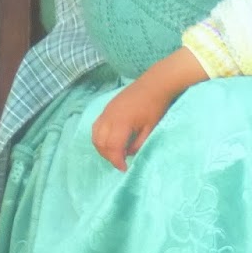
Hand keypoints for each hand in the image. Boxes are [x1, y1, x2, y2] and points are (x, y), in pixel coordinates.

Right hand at [91, 47, 208, 170]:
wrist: (155, 83)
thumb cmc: (156, 106)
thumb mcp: (150, 129)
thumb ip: (138, 144)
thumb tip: (128, 154)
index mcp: (121, 123)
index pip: (112, 148)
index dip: (116, 161)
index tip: (124, 168)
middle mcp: (109, 117)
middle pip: (100, 142)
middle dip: (108, 156)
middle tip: (120, 162)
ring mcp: (106, 111)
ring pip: (95, 135)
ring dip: (102, 147)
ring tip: (115, 153)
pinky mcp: (107, 107)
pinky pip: (97, 126)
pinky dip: (100, 136)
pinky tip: (111, 140)